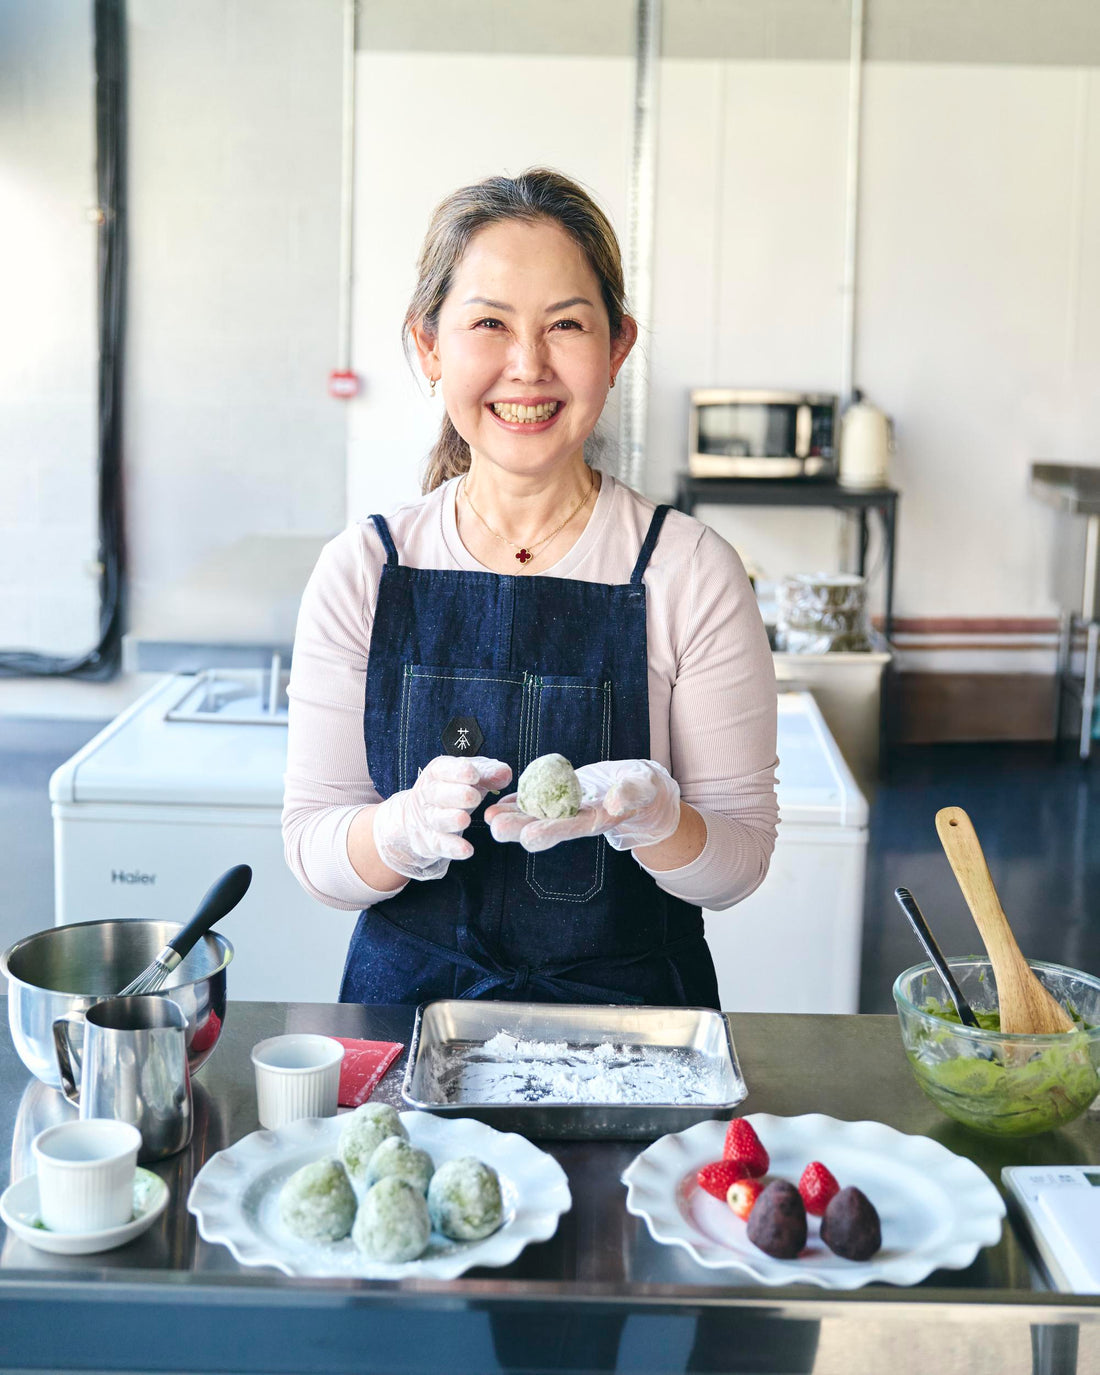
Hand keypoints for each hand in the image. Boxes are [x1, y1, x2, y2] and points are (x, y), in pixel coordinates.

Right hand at [373, 755, 511, 879]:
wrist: (419, 817)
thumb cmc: (453, 789)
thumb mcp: (470, 777)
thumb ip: (488, 774)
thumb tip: (505, 773)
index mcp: (437, 773)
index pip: (442, 769)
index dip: (457, 771)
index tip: (474, 774)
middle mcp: (428, 794)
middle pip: (437, 793)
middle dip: (456, 794)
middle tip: (474, 797)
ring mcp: (427, 819)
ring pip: (437, 819)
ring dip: (450, 819)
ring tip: (465, 820)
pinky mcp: (430, 841)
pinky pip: (440, 844)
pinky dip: (452, 848)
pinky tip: (467, 850)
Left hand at [486, 759, 680, 853]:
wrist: (638, 788)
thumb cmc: (643, 788)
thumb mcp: (642, 787)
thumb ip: (629, 793)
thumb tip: (615, 803)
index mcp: (596, 821)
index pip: (569, 829)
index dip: (549, 832)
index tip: (529, 836)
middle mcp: (575, 821)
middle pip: (543, 828)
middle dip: (518, 829)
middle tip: (494, 826)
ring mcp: (565, 811)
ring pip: (533, 817)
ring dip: (510, 817)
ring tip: (488, 815)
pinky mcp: (559, 799)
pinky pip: (534, 802)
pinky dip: (516, 802)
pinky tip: (497, 801)